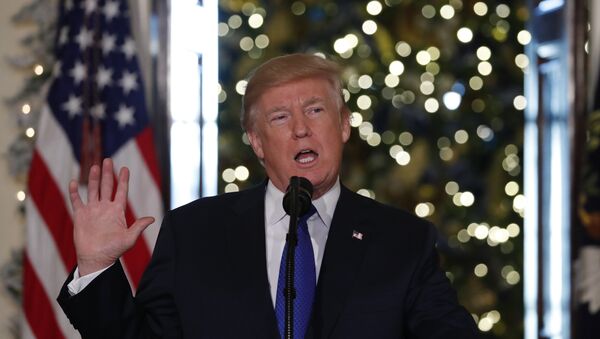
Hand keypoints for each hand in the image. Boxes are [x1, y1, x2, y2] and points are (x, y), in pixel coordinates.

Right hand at [69, 158, 154, 275]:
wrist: (96, 259)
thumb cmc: (114, 250)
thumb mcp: (129, 239)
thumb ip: (139, 227)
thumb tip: (152, 218)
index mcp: (117, 211)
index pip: (121, 191)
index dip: (123, 180)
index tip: (125, 168)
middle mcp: (105, 208)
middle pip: (107, 186)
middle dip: (108, 173)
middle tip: (108, 160)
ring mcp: (92, 211)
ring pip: (93, 190)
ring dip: (93, 178)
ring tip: (95, 166)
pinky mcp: (80, 216)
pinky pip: (76, 201)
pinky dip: (74, 192)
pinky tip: (73, 182)